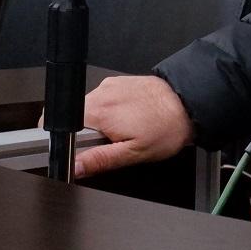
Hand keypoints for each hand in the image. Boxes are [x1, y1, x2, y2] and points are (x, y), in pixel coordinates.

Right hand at [71, 75, 193, 177]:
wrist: (189, 105)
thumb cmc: (167, 127)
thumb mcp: (133, 153)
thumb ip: (99, 160)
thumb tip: (74, 167)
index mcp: (99, 111)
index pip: (61, 125)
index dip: (67, 141)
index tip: (83, 149)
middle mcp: (102, 93)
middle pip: (76, 118)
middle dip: (87, 133)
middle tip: (112, 141)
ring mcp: (111, 86)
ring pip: (91, 109)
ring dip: (100, 122)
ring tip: (125, 129)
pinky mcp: (120, 82)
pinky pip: (105, 100)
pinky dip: (112, 111)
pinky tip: (130, 118)